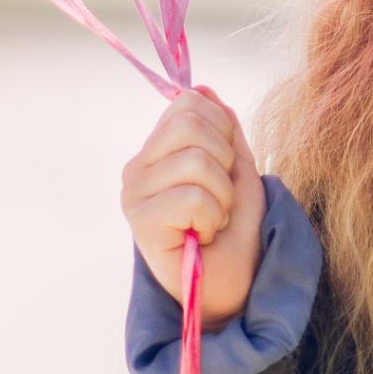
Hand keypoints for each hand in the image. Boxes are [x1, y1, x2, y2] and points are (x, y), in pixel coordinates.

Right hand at [120, 85, 264, 328]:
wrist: (233, 286)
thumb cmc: (235, 232)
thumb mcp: (237, 170)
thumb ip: (222, 130)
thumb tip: (201, 87)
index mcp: (158, 151)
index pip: (189, 103)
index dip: (223, 131)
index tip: (226, 168)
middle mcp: (138, 168)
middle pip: (191, 124)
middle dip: (225, 162)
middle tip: (221, 200)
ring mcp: (134, 195)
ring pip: (196, 161)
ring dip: (222, 196)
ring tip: (213, 221)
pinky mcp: (141, 223)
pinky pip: (192, 197)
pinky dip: (212, 217)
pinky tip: (202, 236)